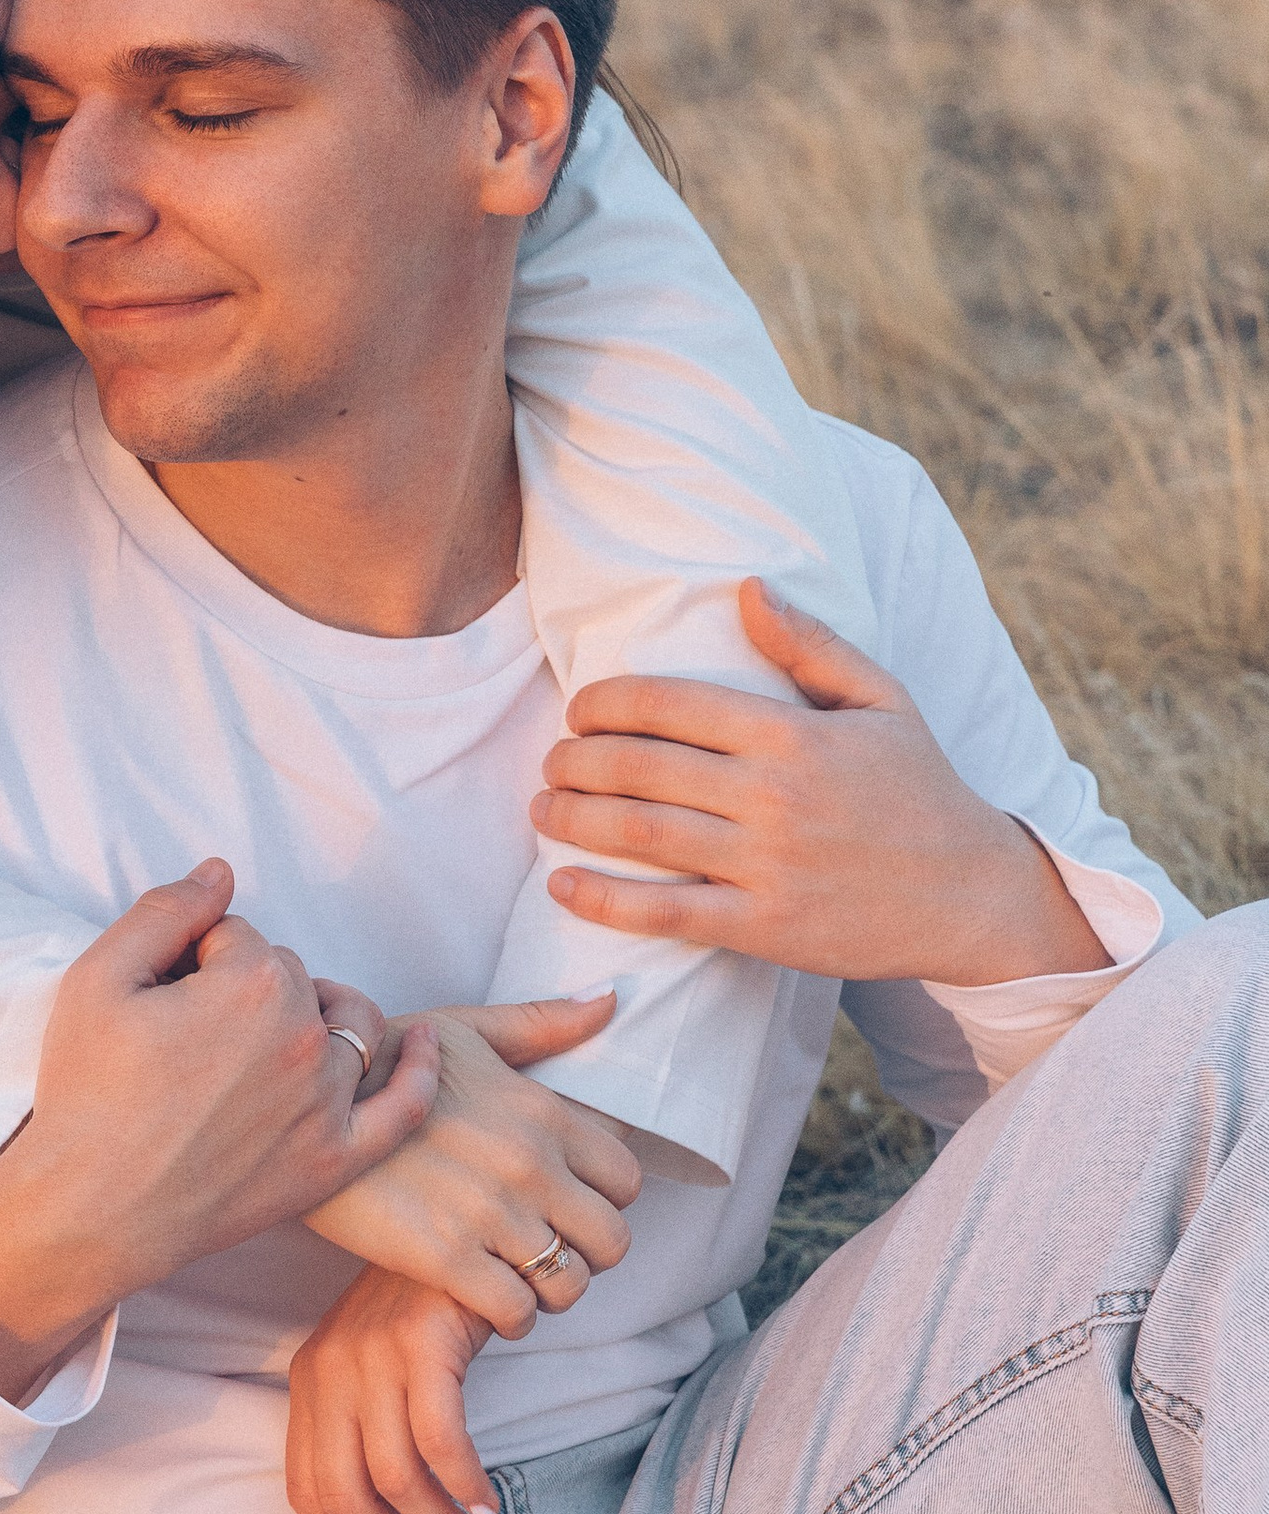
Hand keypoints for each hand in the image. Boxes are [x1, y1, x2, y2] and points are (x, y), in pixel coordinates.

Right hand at [0, 861, 442, 1403]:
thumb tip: (220, 871)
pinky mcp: (335, 1160)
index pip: (236, 936)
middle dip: (244, 988)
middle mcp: (305, 1037)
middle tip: (184, 1037)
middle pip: (291, 976)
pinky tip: (427, 1040)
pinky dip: (420, 1071)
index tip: (156, 1002)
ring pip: (347, 1023)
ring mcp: (327, 1103)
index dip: (190, 960)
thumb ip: (164, 911)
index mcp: (253, 984)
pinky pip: (402, 1108)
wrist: (91, 1212)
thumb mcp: (97, 979)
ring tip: (265, 1036)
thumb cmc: (86, 1095)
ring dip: (316, 1013)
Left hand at [287, 1267, 497, 1513]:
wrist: (462, 1228)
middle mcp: (329, 1371)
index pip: (306, 1488)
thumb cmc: (425, 1306)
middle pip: (343, 1494)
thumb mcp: (376, 1364)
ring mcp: (371, 1356)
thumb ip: (367, 1426)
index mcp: (308, 1381)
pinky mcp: (420, 1345)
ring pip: (394, 1476)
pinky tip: (487, 1503)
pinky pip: (441, 1441)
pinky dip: (465, 1485)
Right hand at [306, 997, 641, 1337]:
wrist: (304, 1107)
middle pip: (611, 1242)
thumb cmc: (384, 1063)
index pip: (626, 1182)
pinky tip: (486, 1297)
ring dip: (549, 1290)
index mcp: (543, 1113)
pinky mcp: (444, 1257)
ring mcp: (489, 1214)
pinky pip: (515, 1312)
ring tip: (519, 1277)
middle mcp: (529, 1165)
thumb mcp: (465, 1030)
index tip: (574, 1205)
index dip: (607, 1201)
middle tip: (551, 1250)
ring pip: (568, 1285)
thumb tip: (610, 1000)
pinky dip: (511, 1316)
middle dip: (588, 1254)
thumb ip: (541, 1023)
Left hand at [532, 580, 1111, 987]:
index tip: (579, 709)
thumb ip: (810, 644)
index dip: (605, 703)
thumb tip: (747, 587)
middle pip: (639, 767)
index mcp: (792, 734)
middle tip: (552, 761)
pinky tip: (562, 884)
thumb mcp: (882, 700)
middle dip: (575, 760)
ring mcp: (766, 865)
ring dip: (573, 818)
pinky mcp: (763, 926)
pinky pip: (665, 913)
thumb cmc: (921, 790)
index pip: (669, 704)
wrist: (970, 895)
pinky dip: (604, 899)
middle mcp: (772, 797)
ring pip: (640, 835)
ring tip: (542, 808)